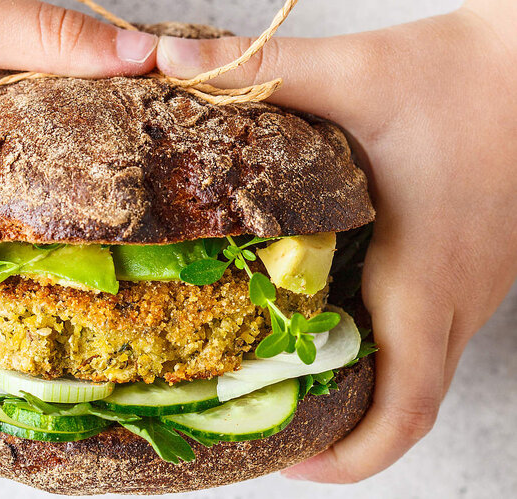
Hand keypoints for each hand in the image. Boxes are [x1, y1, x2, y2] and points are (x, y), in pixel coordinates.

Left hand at [156, 0, 515, 481]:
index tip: (296, 463)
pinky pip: (432, 330)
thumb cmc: (465, 73)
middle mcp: (457, 295)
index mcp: (426, 275)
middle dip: (348, 432)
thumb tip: (170, 65)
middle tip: (278, 420)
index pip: (405, 408)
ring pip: (422, 368)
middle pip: (409, 403)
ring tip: (295, 373)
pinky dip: (386, 345)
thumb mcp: (353, 72)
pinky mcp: (473, 262)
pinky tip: (339, 311)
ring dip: (365, 387)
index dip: (354, 457)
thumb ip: (259, 71)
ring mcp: (473, 284)